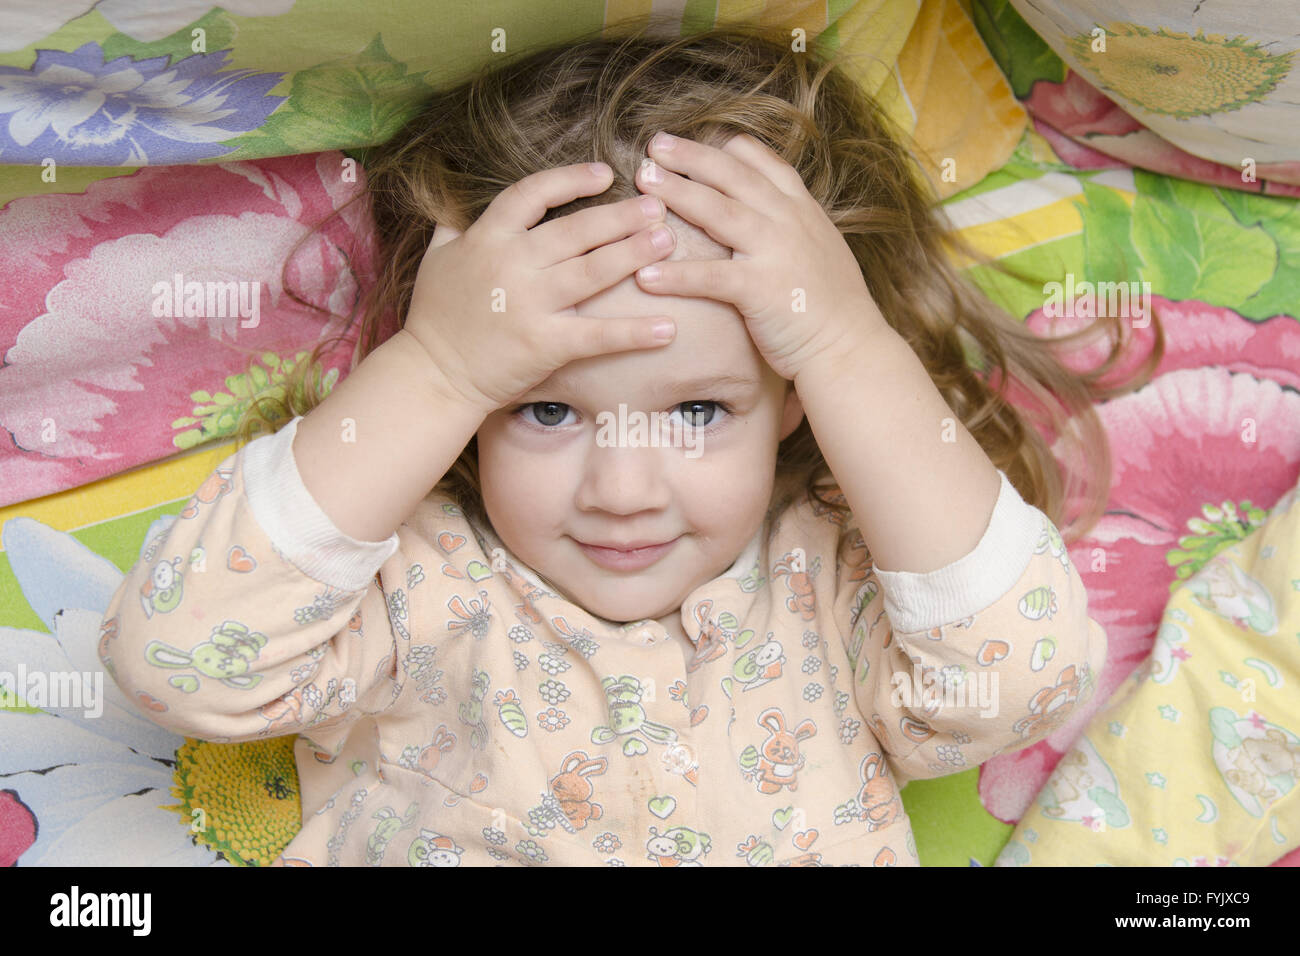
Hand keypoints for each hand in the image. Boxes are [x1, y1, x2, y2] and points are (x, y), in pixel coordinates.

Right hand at [400, 162, 679, 413]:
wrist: (432, 376)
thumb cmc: (434, 317)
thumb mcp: (435, 259)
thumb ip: (453, 227)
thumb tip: (456, 201)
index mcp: (487, 238)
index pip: (533, 194)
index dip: (570, 180)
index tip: (605, 173)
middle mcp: (511, 264)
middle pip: (576, 229)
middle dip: (621, 215)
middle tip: (657, 205)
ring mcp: (529, 304)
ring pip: (593, 271)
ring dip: (634, 253)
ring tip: (668, 241)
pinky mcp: (545, 344)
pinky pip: (598, 335)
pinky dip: (635, 332)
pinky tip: (668, 328)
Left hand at [632, 131, 887, 379]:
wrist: (852, 348)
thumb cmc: (832, 306)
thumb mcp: (820, 249)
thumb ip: (793, 225)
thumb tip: (766, 213)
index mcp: (801, 209)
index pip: (762, 162)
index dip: (724, 149)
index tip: (691, 140)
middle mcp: (788, 221)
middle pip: (732, 175)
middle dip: (690, 156)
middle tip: (653, 145)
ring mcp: (775, 252)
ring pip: (718, 212)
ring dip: (677, 193)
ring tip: (642, 182)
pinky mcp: (761, 290)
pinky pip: (711, 277)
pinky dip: (676, 276)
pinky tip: (644, 276)